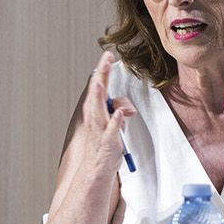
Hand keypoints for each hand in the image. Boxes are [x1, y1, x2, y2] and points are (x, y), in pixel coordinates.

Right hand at [73, 52, 134, 175]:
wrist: (96, 169)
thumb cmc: (104, 143)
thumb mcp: (114, 122)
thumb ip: (121, 109)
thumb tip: (127, 108)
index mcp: (96, 110)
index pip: (100, 86)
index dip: (103, 70)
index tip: (108, 55)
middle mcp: (95, 117)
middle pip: (97, 92)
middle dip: (101, 75)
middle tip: (105, 59)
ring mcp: (100, 129)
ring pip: (99, 109)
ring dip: (99, 95)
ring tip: (100, 81)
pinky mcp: (107, 142)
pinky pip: (111, 131)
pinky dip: (115, 122)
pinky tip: (119, 114)